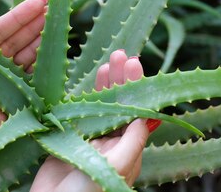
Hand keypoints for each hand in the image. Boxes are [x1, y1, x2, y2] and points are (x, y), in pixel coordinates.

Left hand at [0, 0, 47, 188]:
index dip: (17, 18)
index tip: (37, 4)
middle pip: (16, 45)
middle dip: (34, 27)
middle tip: (52, 13)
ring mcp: (4, 92)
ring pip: (27, 63)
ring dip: (41, 46)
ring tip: (57, 29)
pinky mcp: (15, 111)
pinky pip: (33, 89)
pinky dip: (45, 75)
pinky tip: (55, 61)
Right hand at [30, 50, 150, 191]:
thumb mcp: (116, 166)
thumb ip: (132, 141)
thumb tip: (150, 116)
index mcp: (129, 149)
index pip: (138, 111)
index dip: (137, 88)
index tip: (135, 65)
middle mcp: (113, 143)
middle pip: (121, 105)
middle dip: (123, 80)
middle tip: (122, 55)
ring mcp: (91, 141)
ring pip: (101, 106)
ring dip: (105, 85)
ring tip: (108, 63)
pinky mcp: (70, 140)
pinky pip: (79, 114)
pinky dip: (84, 97)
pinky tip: (87, 82)